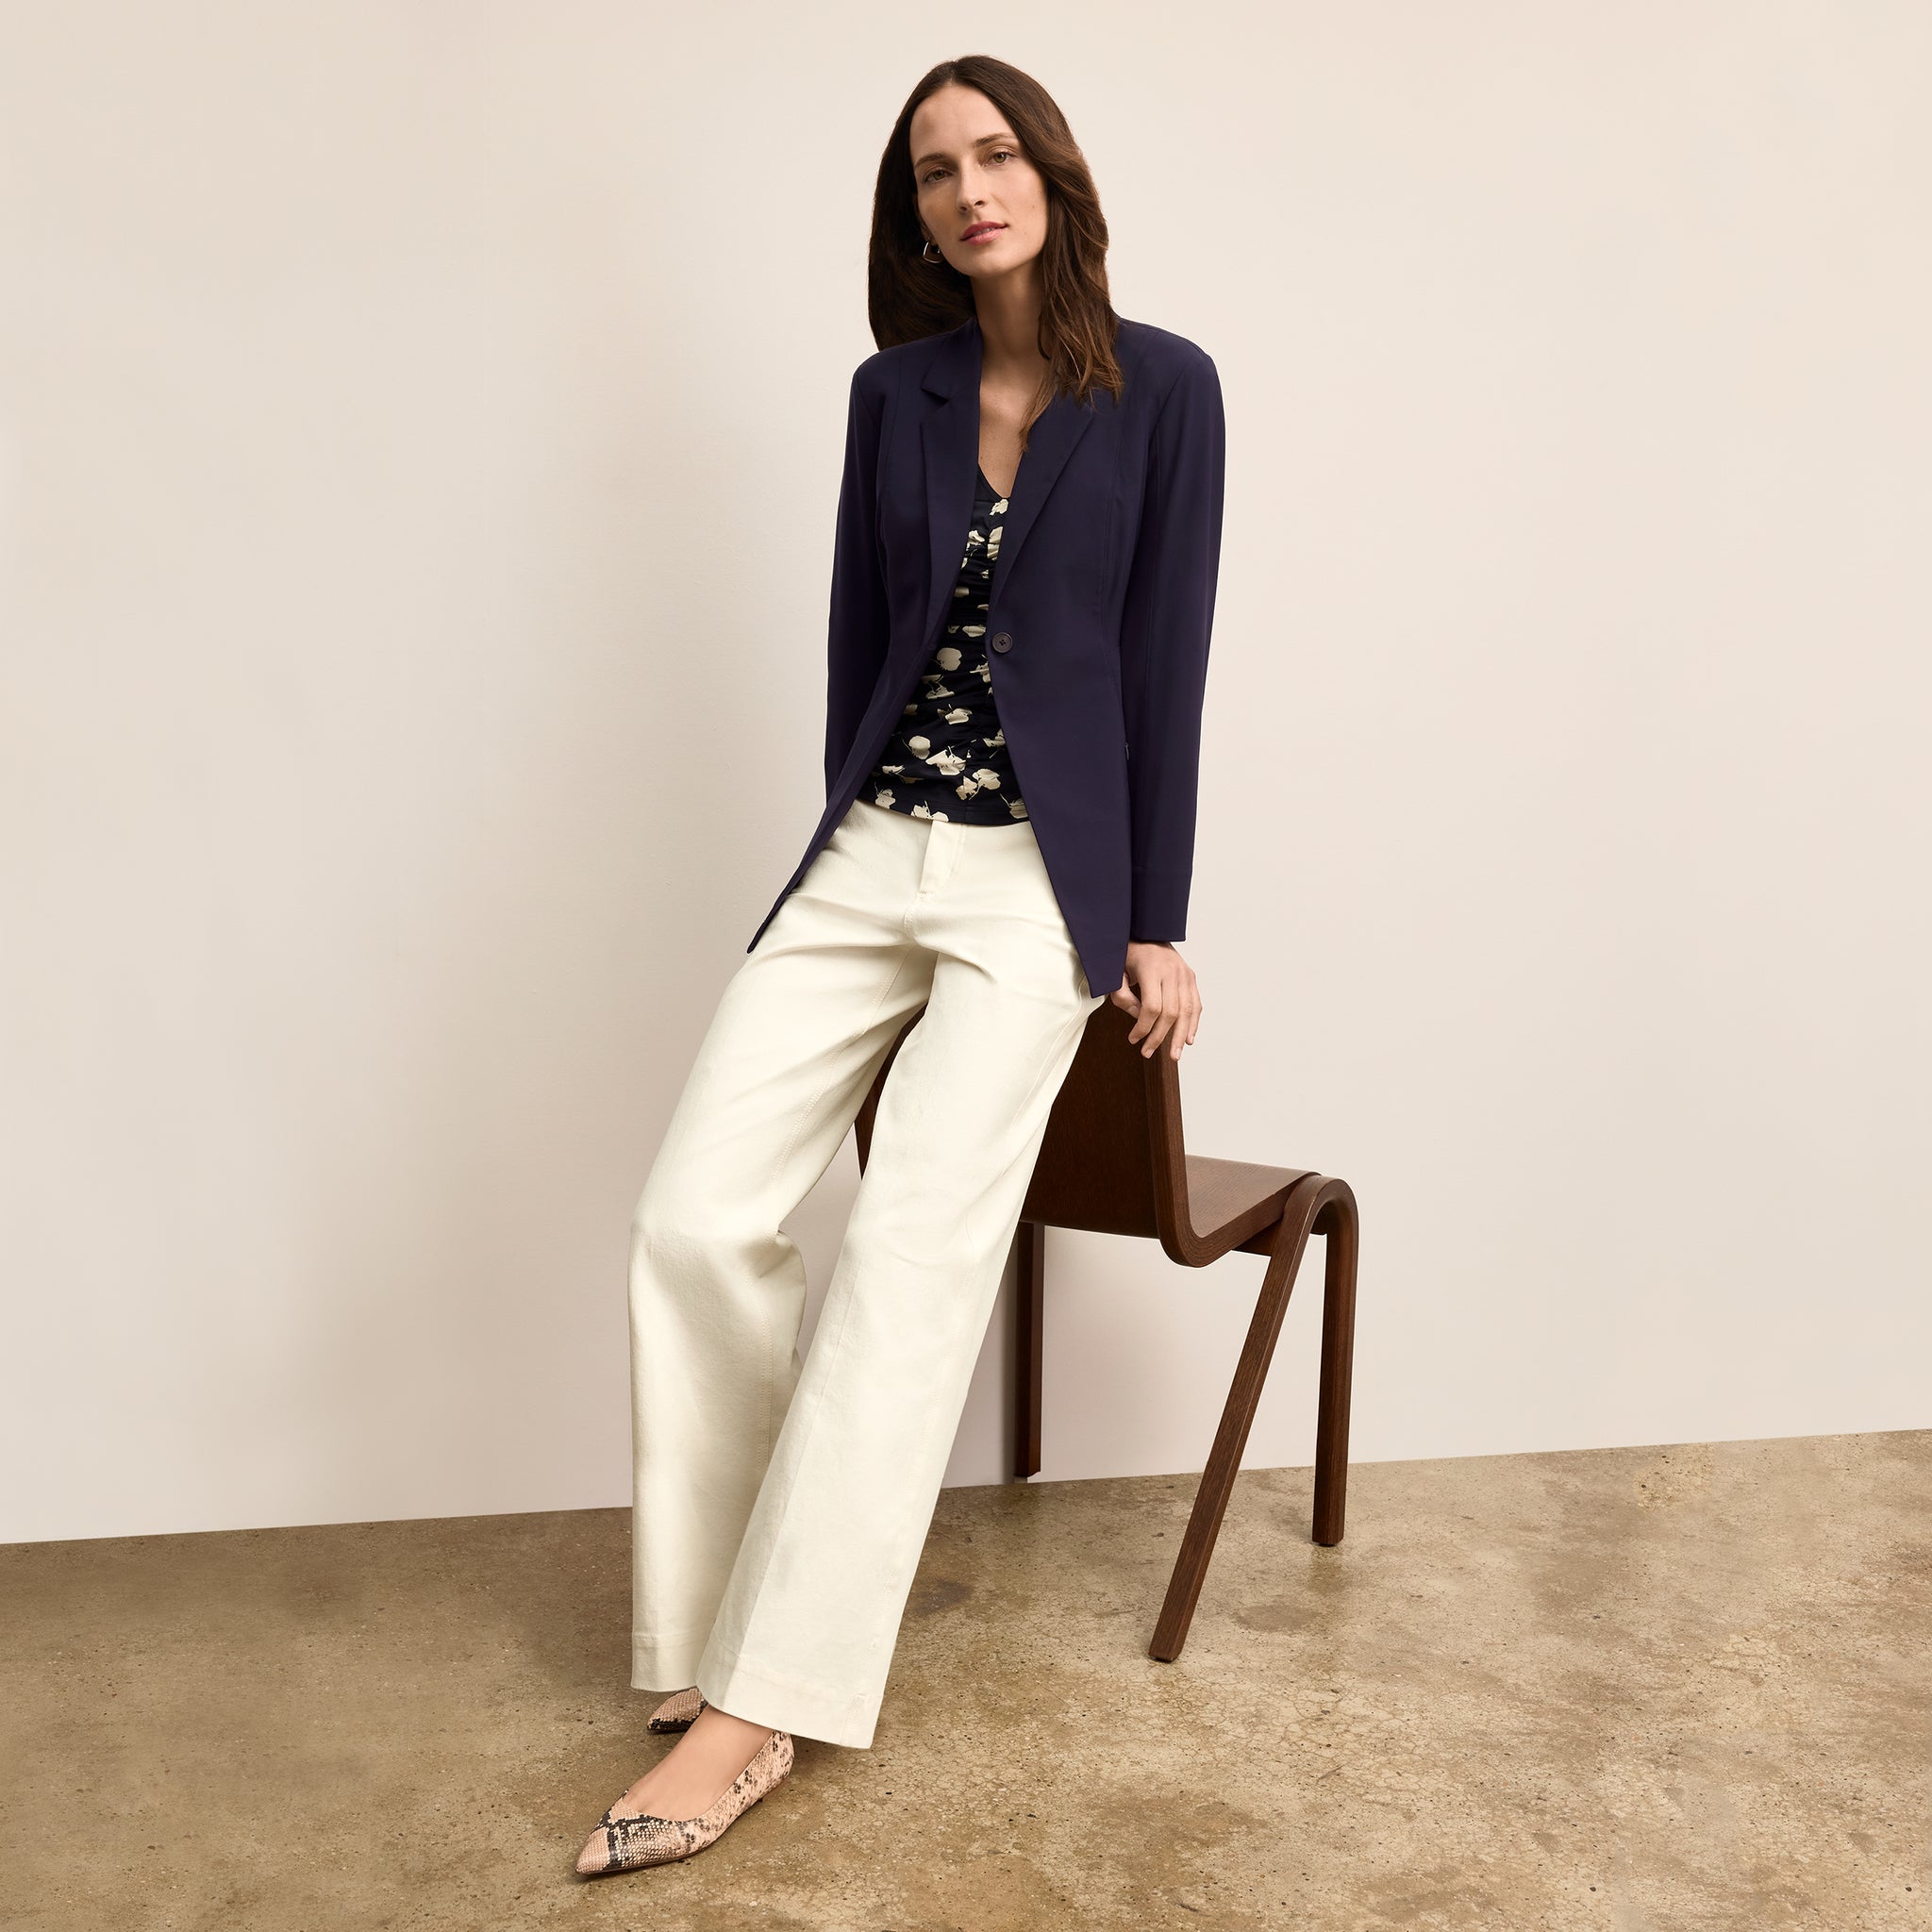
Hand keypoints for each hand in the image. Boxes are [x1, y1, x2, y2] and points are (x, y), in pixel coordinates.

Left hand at [1111, 941, 1201, 1060]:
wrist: (1146, 929)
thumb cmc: (1127, 951)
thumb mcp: (1115, 972)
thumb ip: (1123, 997)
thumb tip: (1138, 1018)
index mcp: (1152, 969)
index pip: (1152, 1008)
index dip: (1143, 1028)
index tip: (1133, 1039)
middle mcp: (1172, 971)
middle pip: (1170, 1013)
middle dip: (1159, 1037)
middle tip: (1148, 1052)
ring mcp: (1185, 974)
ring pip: (1187, 1011)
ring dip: (1180, 1036)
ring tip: (1174, 1055)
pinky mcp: (1191, 977)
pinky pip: (1196, 1004)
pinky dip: (1193, 1023)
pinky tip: (1188, 1038)